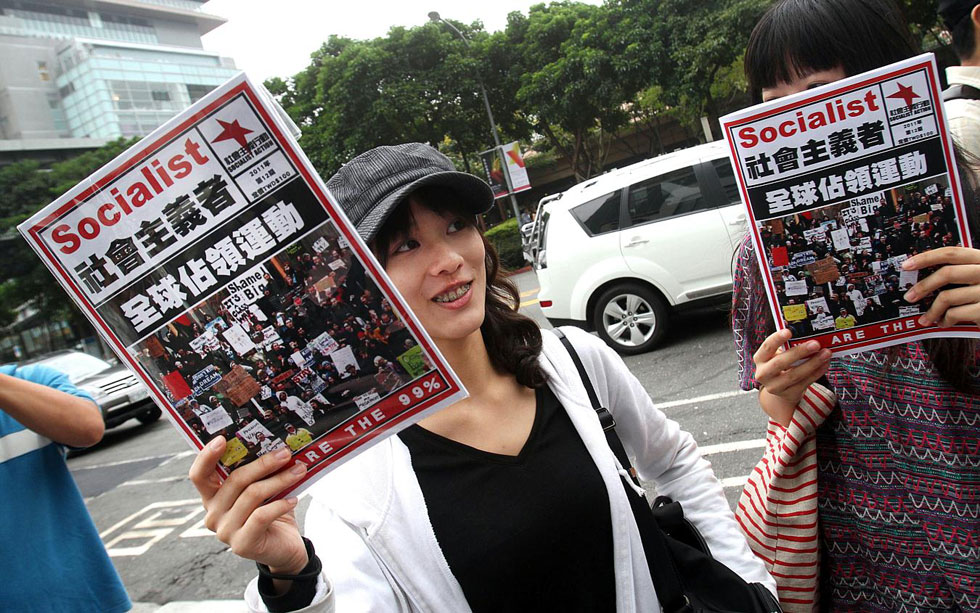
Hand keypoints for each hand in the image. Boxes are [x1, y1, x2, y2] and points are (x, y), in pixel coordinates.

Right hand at [189, 437, 308, 573]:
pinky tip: (294, 499)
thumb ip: (260, 472)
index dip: (206, 456)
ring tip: (299, 471)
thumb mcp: (262, 488)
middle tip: (286, 453)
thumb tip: (277, 445)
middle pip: (235, 480)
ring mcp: (225, 531)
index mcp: (212, 497)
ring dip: (279, 480)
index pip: (199, 475)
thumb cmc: (271, 511)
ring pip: (252, 495)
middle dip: (264, 463)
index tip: (223, 439)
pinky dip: (280, 504)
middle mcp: (212, 514)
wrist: (284, 548)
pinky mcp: (242, 544)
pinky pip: (261, 516)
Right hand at [753, 329, 831, 426]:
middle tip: (815, 344)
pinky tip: (824, 364)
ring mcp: (774, 386)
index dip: (776, 339)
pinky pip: (804, 383)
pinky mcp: (788, 394)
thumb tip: (807, 334)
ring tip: (825, 354)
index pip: (767, 347)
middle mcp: (763, 373)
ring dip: (812, 363)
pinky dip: (816, 373)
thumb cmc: (780, 365)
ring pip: (794, 375)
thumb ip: (788, 346)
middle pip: (780, 363)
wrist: (779, 388)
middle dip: (799, 352)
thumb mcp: (778, 355)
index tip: (788, 331)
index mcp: (760, 359)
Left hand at [902, 247, 979, 326]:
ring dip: (931, 311)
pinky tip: (944, 323)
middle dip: (923, 286)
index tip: (907, 265)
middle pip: (946, 273)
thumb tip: (924, 276)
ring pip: (947, 297)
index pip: (952, 253)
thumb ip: (963, 270)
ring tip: (926, 318)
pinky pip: (954, 313)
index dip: (926, 257)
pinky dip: (944, 320)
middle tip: (910, 297)